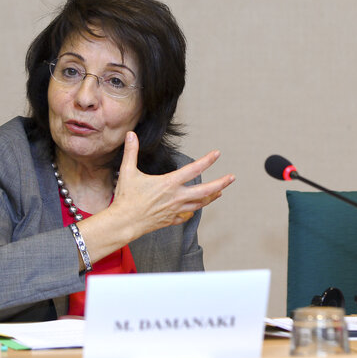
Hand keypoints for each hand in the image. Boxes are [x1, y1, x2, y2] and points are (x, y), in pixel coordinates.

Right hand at [112, 131, 234, 236]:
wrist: (124, 223)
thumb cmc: (126, 198)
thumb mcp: (128, 172)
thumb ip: (131, 152)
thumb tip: (131, 134)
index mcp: (169, 183)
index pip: (193, 169)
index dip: (207, 160)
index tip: (217, 154)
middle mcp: (176, 197)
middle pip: (205, 191)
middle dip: (221, 183)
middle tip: (232, 177)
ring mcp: (175, 210)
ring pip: (199, 204)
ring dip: (211, 197)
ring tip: (220, 192)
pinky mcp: (171, 219)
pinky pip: (187, 215)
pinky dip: (193, 210)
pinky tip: (197, 207)